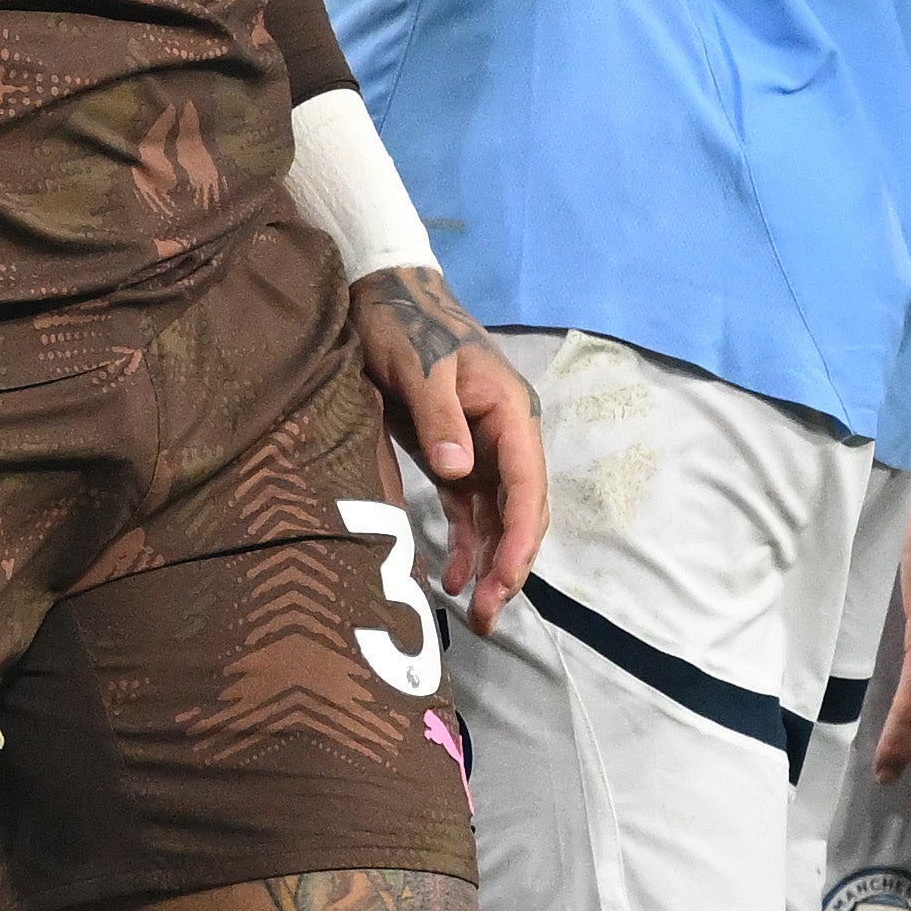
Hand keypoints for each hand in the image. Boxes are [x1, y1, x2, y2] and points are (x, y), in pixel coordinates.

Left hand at [352, 260, 540, 630]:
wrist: (384, 295)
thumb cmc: (404, 326)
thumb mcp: (419, 366)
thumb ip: (439, 417)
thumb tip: (459, 471)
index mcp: (510, 414)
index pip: (526, 486)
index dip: (520, 537)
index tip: (507, 579)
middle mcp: (505, 437)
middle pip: (518, 511)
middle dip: (507, 564)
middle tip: (486, 615)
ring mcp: (480, 449)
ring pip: (494, 518)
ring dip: (487, 563)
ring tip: (474, 613)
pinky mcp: (452, 456)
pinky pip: (466, 509)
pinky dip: (462, 542)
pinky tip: (450, 576)